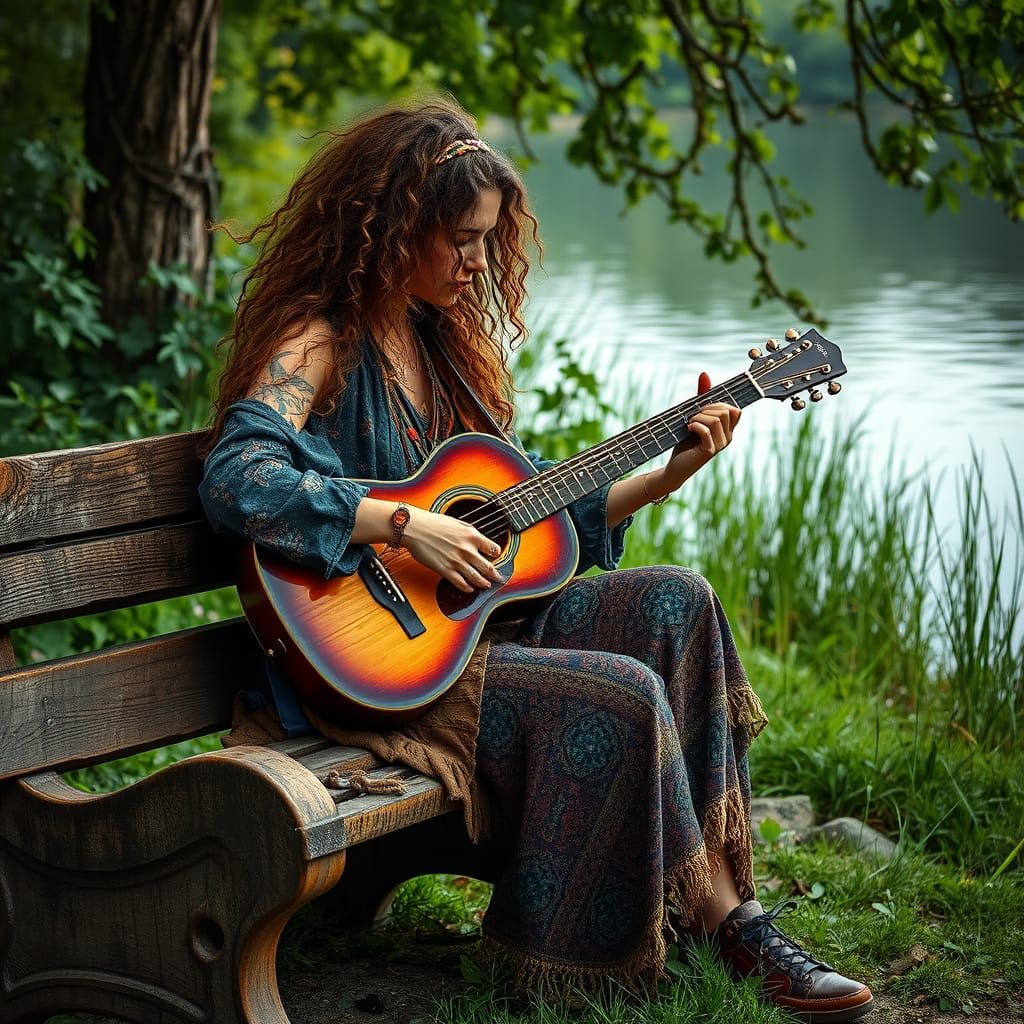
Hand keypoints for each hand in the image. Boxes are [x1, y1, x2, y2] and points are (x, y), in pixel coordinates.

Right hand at [400, 508, 503, 592]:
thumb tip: (478, 540)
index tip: (496, 558)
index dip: (496, 554)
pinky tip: (469, 589)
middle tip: (498, 578)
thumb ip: (469, 533)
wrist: (415, 528)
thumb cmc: (433, 523)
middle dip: (495, 575)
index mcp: (472, 535)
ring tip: (486, 585)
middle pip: (488, 567)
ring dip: (483, 584)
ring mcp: (456, 561)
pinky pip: (461, 583)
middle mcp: (467, 549)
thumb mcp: (458, 522)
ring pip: (476, 578)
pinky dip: (467, 588)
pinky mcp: (445, 570)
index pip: (493, 549)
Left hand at [657, 372, 741, 495]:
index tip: (703, 408)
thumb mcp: (694, 416)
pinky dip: (695, 425)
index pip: (735, 410)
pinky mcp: (708, 451)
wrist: (676, 466)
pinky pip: (706, 431)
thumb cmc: (685, 441)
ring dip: (699, 417)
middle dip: (707, 408)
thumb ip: (701, 397)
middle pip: (726, 411)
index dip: (720, 404)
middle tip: (692, 416)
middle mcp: (727, 437)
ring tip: (689, 423)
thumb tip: (705, 374)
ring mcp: (719, 445)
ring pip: (716, 419)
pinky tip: (688, 429)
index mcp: (727, 429)